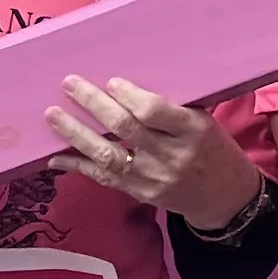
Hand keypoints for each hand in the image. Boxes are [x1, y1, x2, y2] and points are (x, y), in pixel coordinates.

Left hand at [45, 76, 266, 226]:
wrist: (224, 198)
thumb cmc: (213, 149)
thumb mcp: (204, 122)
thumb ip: (171, 109)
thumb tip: (125, 87)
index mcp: (192, 131)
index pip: (153, 111)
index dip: (128, 95)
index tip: (111, 80)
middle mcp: (170, 156)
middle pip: (124, 128)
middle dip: (93, 103)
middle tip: (70, 84)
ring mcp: (152, 178)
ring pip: (107, 155)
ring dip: (76, 134)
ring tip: (53, 115)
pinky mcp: (139, 194)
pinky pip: (103, 178)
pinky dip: (77, 166)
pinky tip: (55, 156)